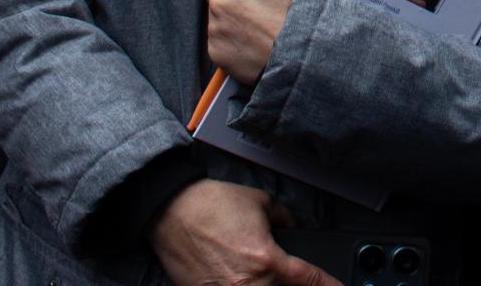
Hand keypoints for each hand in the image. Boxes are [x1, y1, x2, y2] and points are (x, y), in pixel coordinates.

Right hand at [150, 179, 340, 285]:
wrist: (171, 211)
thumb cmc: (212, 204)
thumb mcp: (261, 202)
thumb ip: (284, 220)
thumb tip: (293, 231)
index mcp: (267, 260)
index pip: (309, 281)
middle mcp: (249, 285)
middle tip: (297, 280)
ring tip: (268, 278)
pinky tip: (246, 280)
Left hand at [185, 0, 307, 84]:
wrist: (303, 56)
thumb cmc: (299, 10)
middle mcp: (216, 4)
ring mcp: (215, 31)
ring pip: (218, 15)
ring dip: (232, 14)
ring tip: (259, 21)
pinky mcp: (217, 54)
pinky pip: (220, 39)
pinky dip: (233, 38)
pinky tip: (254, 39)